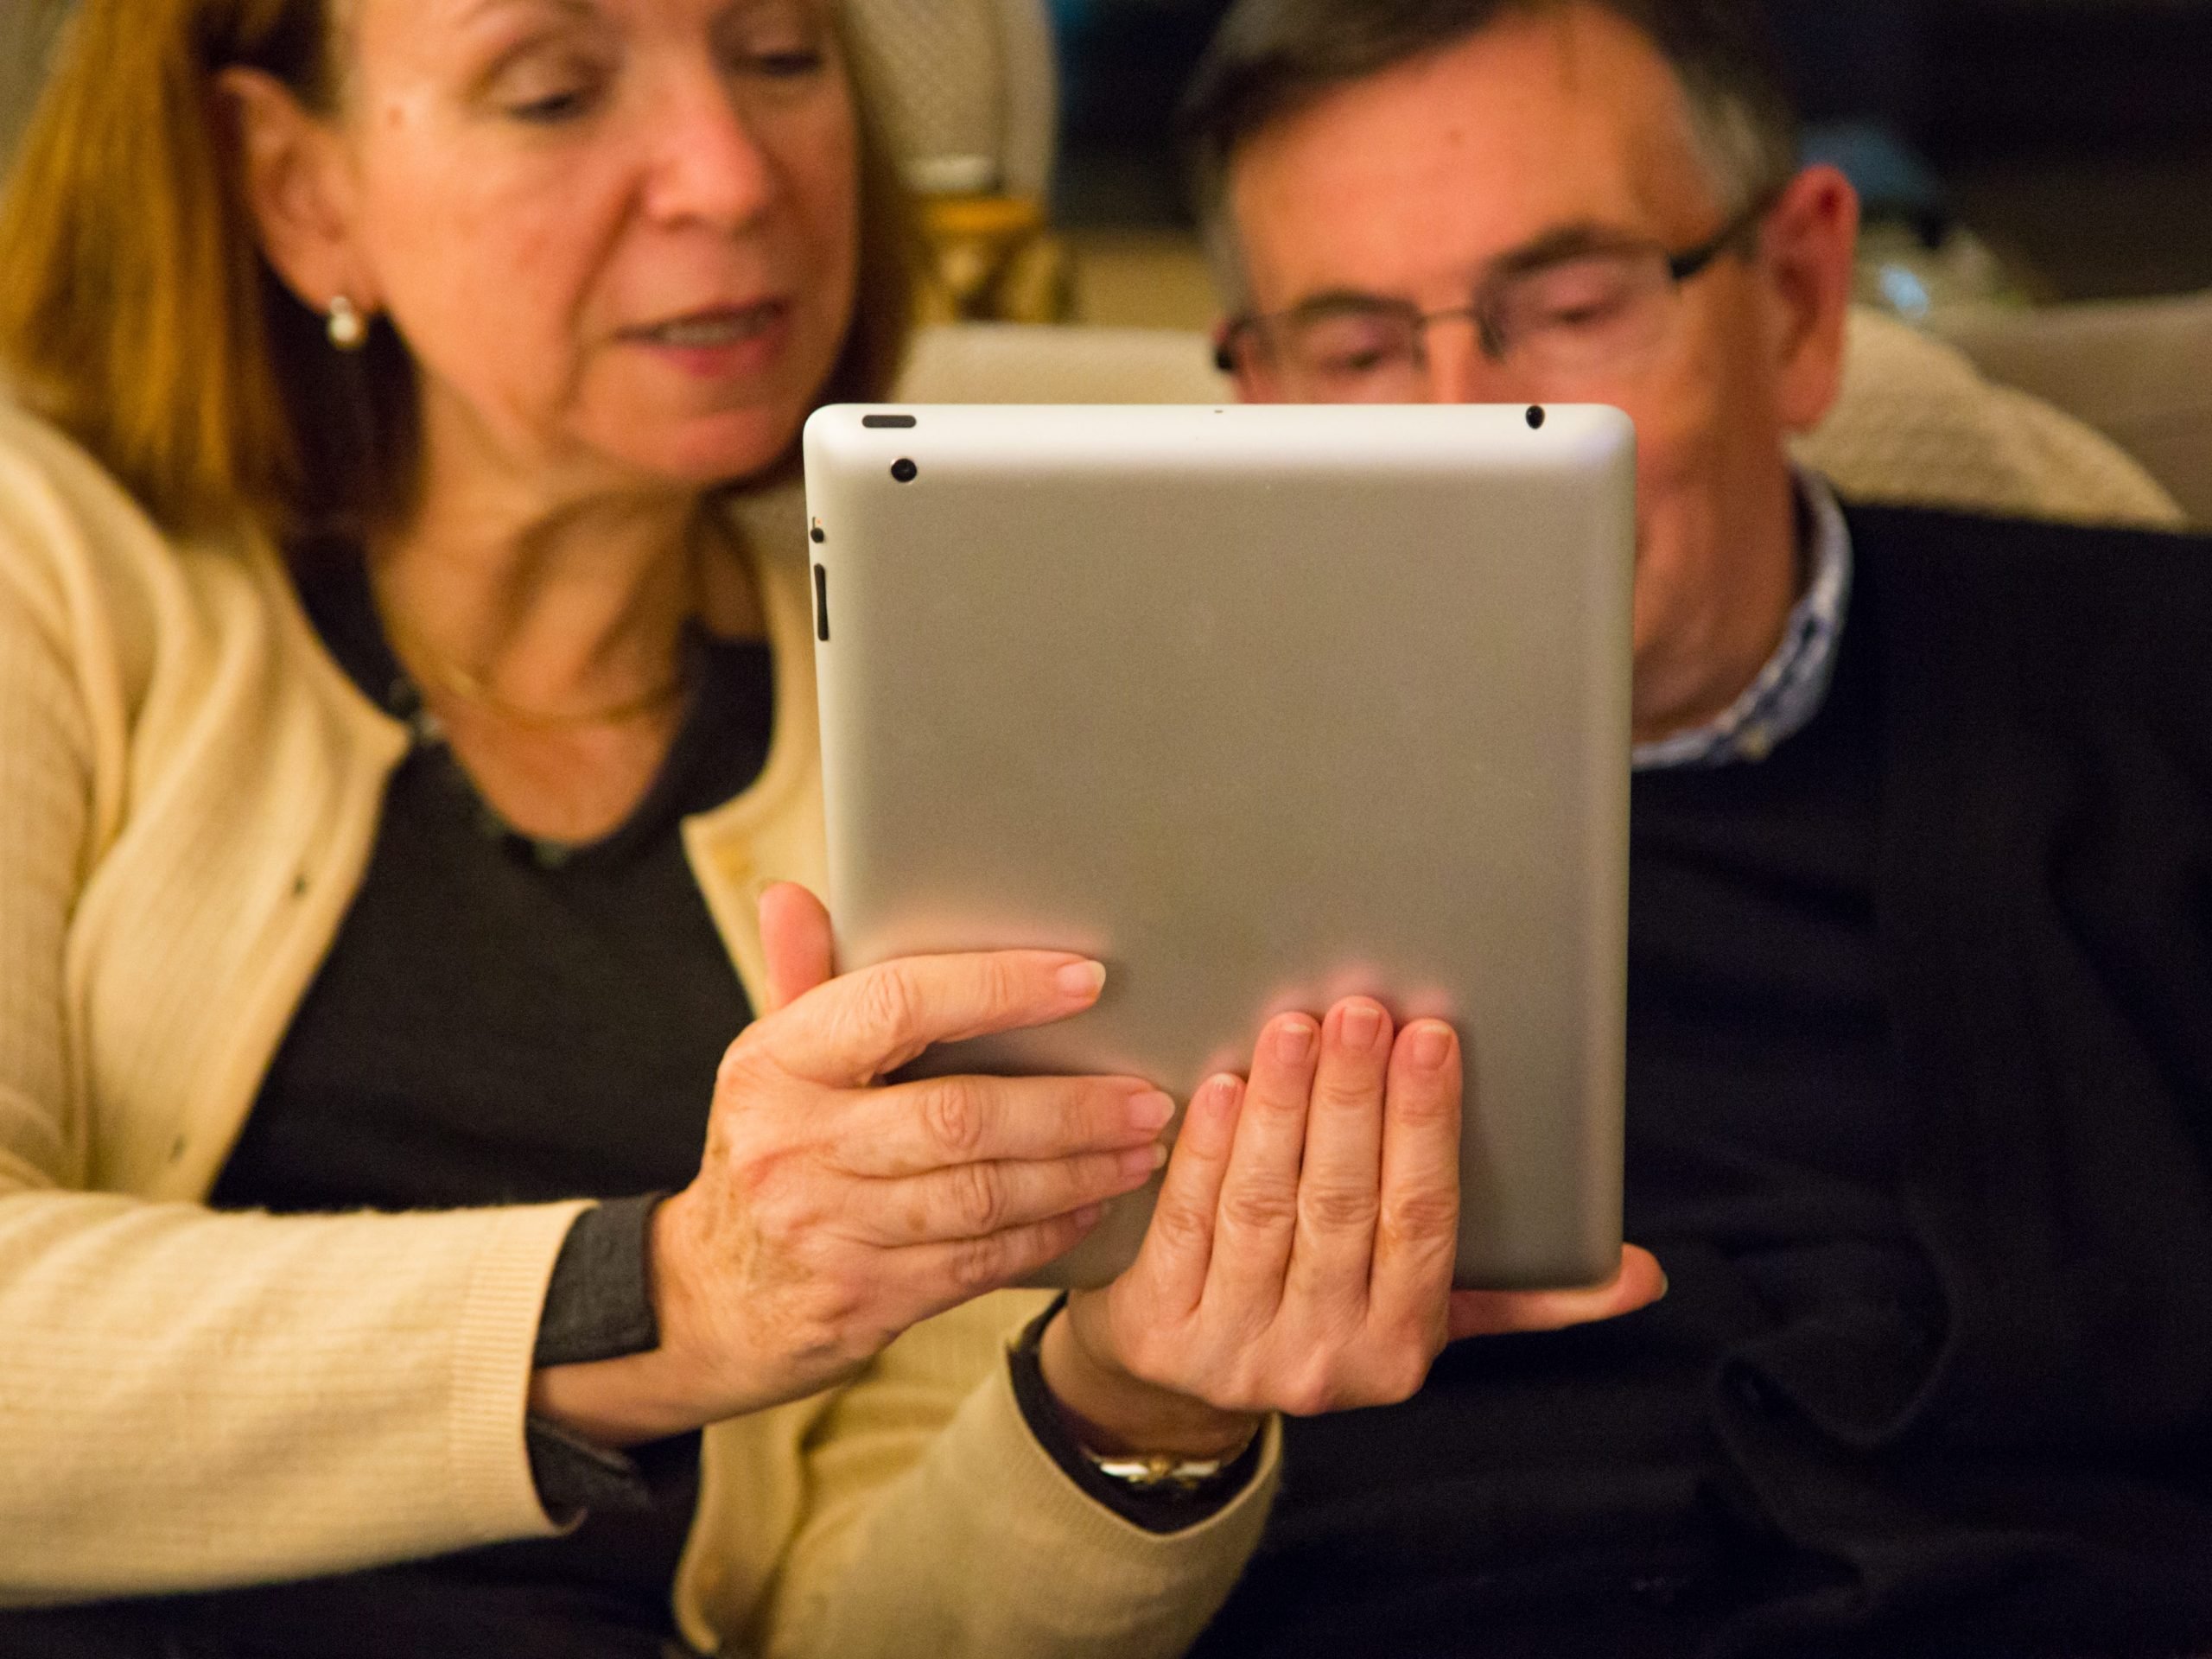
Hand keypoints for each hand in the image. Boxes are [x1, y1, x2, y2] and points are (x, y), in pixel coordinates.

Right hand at [532, 884, 1168, 1443]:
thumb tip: (792, 893)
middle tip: (1146, 1094)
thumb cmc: (769, 1151)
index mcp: (775, 1062)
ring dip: (1076, 1172)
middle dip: (1069, 1106)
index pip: (896, 1003)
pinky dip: (1046, 1233)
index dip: (998, 988)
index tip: (1086, 980)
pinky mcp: (864, 1299)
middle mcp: (793, 1144)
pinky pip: (979, 1263)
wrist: (710, 1300)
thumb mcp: (770, 1063)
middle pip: (958, 1116)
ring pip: (981, 1196)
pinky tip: (1092, 1208)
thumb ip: (801, 978)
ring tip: (1140, 1148)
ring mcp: (827, 1229)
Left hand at [1040, 999, 1665, 1457]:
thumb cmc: (1321, 1316)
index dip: (1426, 1127)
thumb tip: (1636, 1275)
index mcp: (1403, 1343)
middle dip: (1354, 1099)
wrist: (1178, 1389)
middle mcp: (1324, 1357)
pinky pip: (1187, 1224)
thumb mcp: (1425, 1315)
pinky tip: (1219, 1087)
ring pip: (1264, 1208)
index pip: (1422, 1221)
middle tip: (1360, 1012)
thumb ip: (1524, 1291)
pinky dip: (1204, 1151)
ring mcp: (1236, 1348)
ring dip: (1281, 1109)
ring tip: (1294, 1027)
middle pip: (1342, 1206)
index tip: (1431, 1039)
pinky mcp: (1160, 1332)